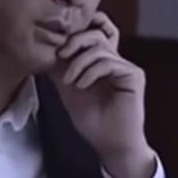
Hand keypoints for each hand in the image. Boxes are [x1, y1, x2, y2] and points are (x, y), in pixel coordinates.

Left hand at [50, 12, 156, 177]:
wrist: (109, 144)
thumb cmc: (92, 121)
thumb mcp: (68, 89)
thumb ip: (60, 68)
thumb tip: (44, 48)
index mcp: (101, 62)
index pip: (93, 32)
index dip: (77, 32)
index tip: (57, 48)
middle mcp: (115, 61)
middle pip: (97, 32)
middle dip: (75, 40)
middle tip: (60, 55)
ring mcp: (125, 67)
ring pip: (100, 47)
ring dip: (79, 62)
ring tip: (70, 81)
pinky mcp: (133, 75)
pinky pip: (109, 62)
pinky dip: (91, 72)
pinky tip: (81, 85)